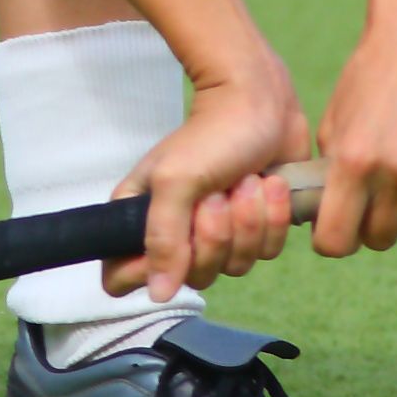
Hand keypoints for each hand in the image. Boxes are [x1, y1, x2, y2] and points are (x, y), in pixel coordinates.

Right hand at [105, 52, 311, 303]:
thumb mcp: (176, 181)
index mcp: (142, 218)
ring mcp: (219, 232)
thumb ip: (162, 239)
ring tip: (246, 181)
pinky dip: (274, 217)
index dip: (146, 271)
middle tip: (217, 194)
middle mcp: (178, 232)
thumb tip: (156, 294)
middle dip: (214, 235)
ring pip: (235, 266)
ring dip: (248, 220)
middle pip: (192, 277)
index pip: (121, 277)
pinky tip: (270, 185)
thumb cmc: (211, 134)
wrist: (263, 102)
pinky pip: (269, 252)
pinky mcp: (256, 227)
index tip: (174, 240)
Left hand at [313, 0, 396, 256]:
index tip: (334, 230)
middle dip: (369, 229)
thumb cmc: (370, 76)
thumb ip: (332, 171)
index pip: (337, 240)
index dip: (331, 241)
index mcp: (355, 160)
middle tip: (370, 207)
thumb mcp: (334, 121)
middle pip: (380, 238)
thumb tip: (327, 215)